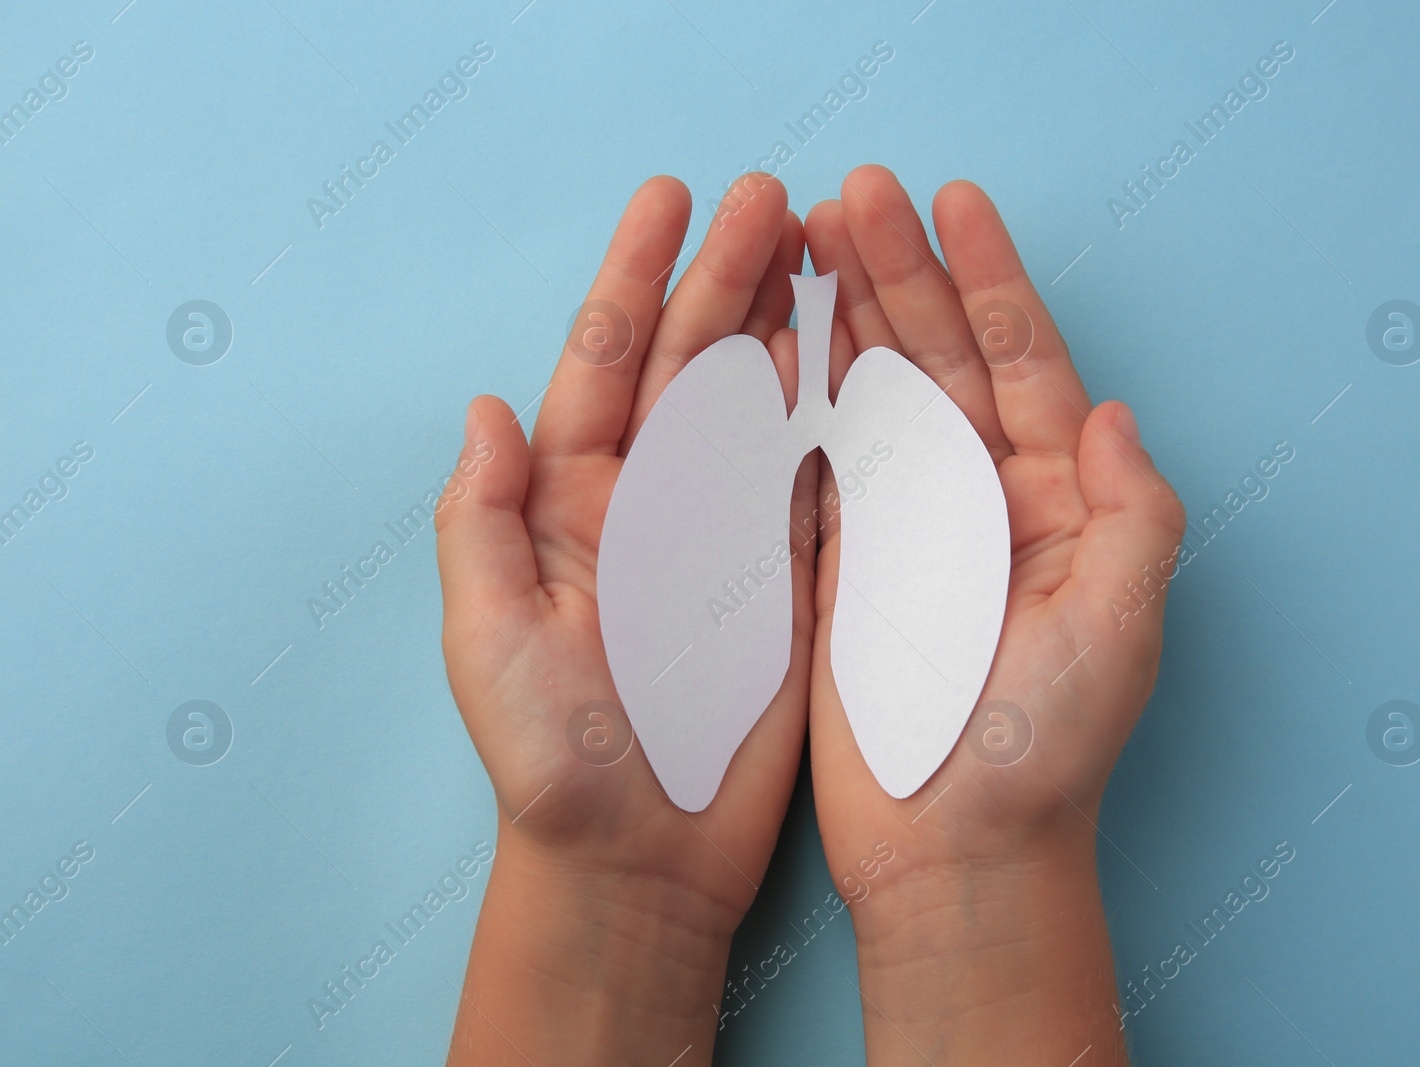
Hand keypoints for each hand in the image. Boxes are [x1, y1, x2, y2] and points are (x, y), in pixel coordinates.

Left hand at [434, 172, 814, 1065]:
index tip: (673, 200)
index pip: (604, 365)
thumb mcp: (490, 640)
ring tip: (820, 246)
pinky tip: (850, 352)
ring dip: (783, 320)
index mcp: (571, 505)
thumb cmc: (555, 760)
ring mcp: (722, 535)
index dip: (636, 278)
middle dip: (726, 274)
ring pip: (756, 403)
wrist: (641, 860)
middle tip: (774, 195)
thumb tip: (488, 406)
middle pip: (690, 363)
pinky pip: (810, 475)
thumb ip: (484, 523)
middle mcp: (648, 503)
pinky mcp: (785, 577)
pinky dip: (830, 411)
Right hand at [804, 166, 1185, 1064]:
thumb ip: (1135, 517)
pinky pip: (828, 457)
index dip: (991, 279)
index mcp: (1060, 499)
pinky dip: (807, 394)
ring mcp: (915, 524)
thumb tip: (1115, 411)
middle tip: (853, 193)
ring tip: (810, 234)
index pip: (1026, 363)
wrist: (956, 852)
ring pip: (881, 392)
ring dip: (850, 311)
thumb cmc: (1045, 752)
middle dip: (902, 270)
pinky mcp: (850, 560)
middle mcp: (988, 496)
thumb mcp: (1120, 632)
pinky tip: (784, 335)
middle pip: (943, 358)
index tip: (955, 203)